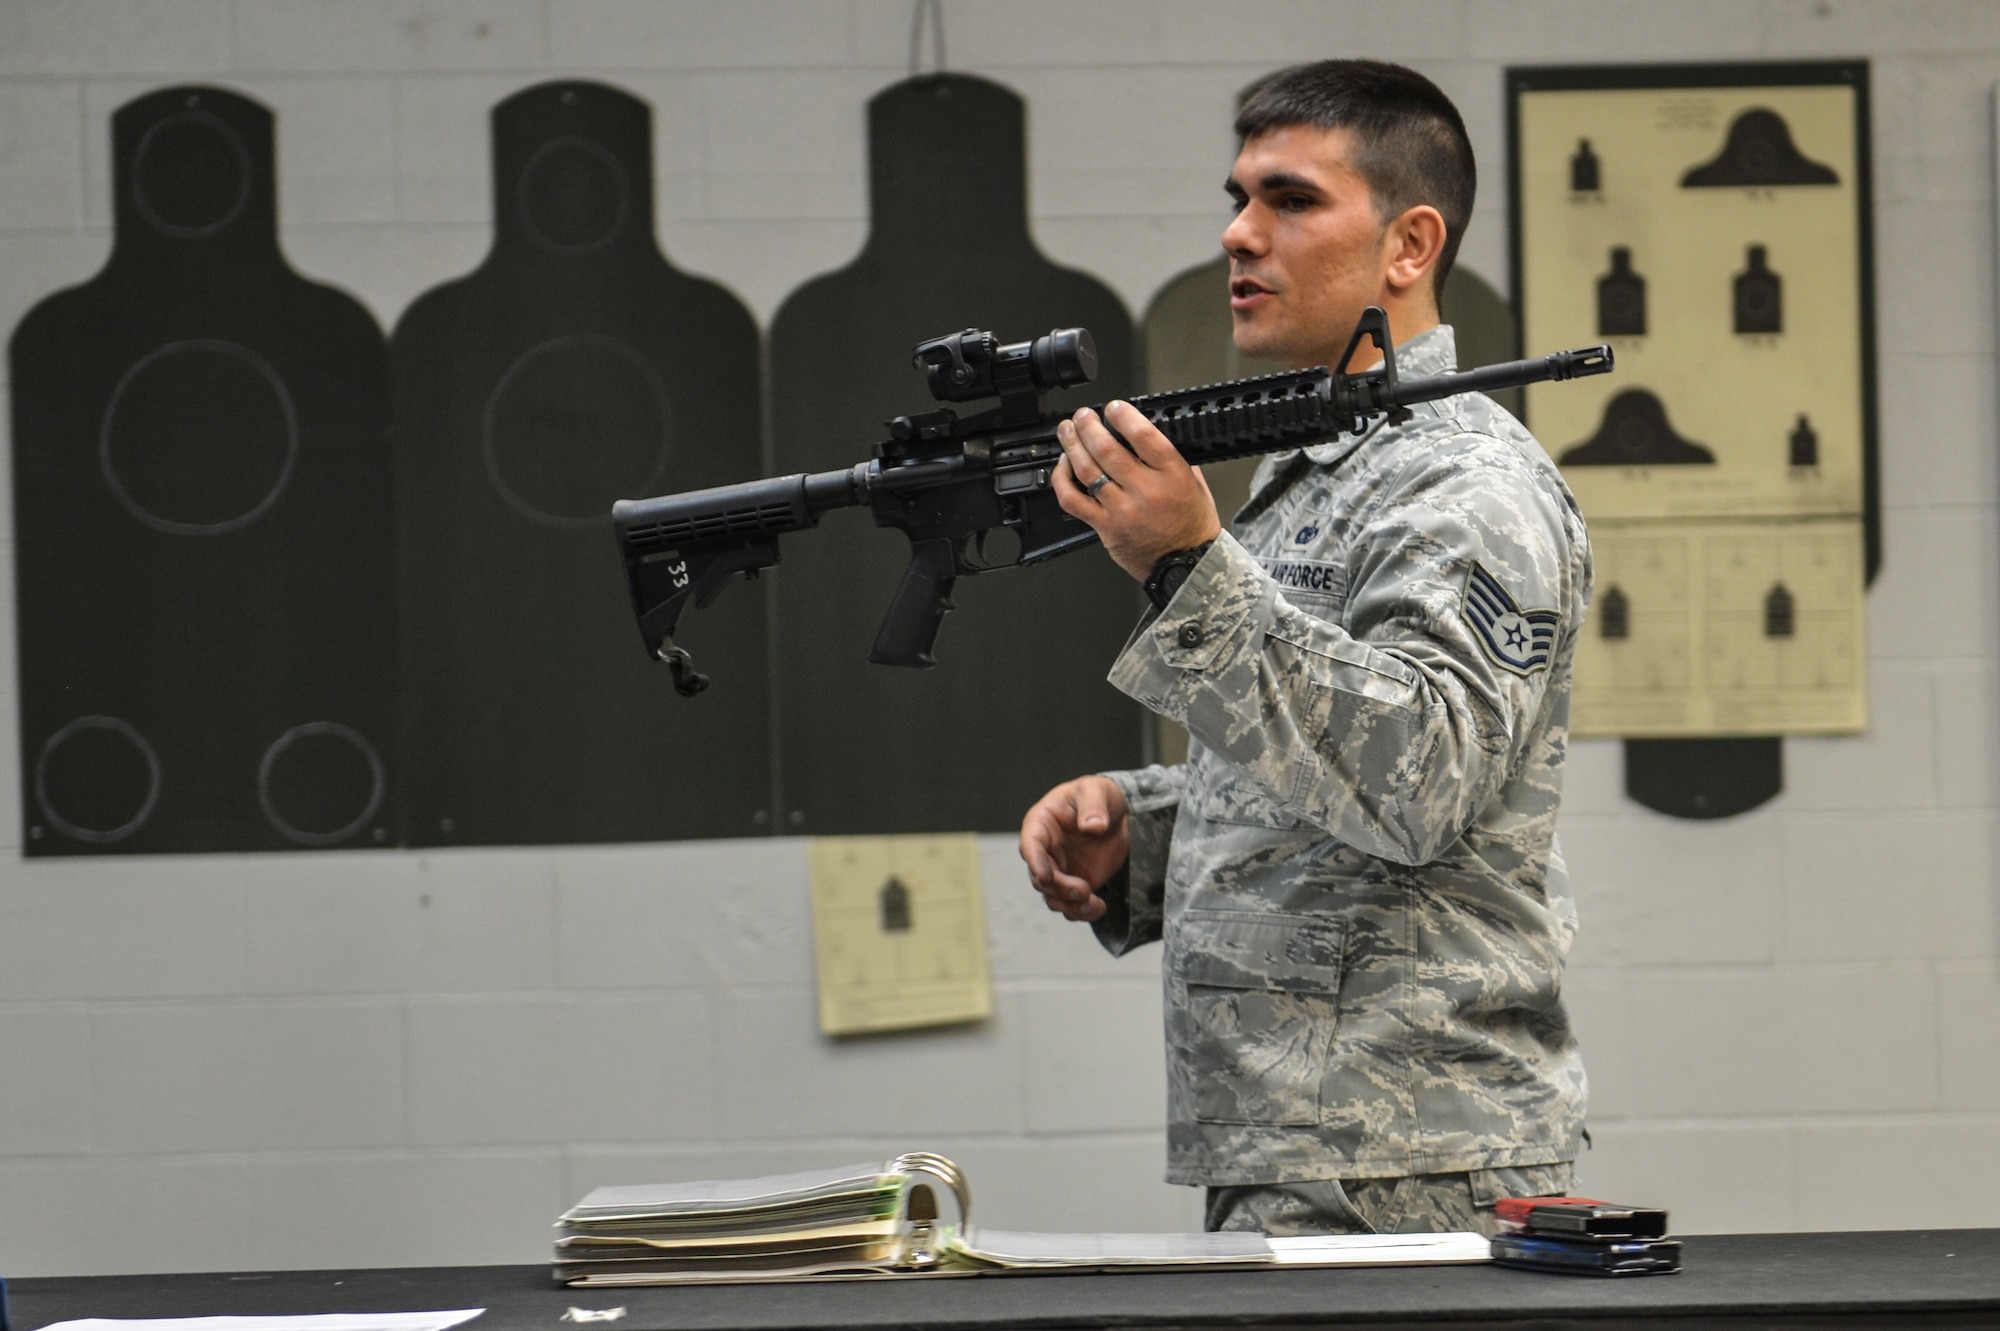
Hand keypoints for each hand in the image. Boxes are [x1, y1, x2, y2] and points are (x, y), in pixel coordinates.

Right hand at [1018, 775, 1128, 922]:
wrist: (1116, 815)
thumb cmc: (1098, 796)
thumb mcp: (1097, 791)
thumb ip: (1093, 806)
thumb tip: (1093, 826)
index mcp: (1041, 824)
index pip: (1030, 844)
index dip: (1035, 862)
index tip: (1046, 877)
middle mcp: (1044, 850)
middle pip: (1040, 877)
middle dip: (1060, 888)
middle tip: (1084, 891)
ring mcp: (1058, 870)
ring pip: (1053, 896)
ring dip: (1070, 905)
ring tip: (1095, 905)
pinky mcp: (1074, 884)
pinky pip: (1070, 904)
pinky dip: (1082, 911)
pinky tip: (1099, 908)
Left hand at [1054, 401, 1221, 580]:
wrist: (1186, 565)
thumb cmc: (1191, 526)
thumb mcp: (1195, 483)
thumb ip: (1173, 457)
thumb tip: (1146, 431)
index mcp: (1173, 475)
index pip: (1143, 435)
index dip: (1122, 416)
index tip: (1113, 408)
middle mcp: (1146, 491)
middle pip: (1107, 449)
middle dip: (1089, 426)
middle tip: (1083, 416)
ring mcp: (1122, 510)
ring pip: (1087, 470)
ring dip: (1072, 445)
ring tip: (1067, 431)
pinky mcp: (1105, 527)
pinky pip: (1073, 501)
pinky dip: (1062, 479)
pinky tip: (1063, 466)